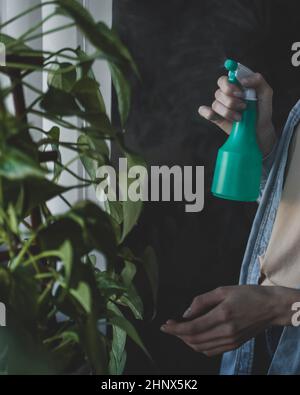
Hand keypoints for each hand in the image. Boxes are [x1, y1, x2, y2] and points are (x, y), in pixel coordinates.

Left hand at [161, 285, 299, 356]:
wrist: (271, 307)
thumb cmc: (247, 294)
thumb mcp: (223, 290)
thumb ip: (202, 301)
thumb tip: (185, 314)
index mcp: (223, 315)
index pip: (192, 328)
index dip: (175, 329)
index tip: (164, 326)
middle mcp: (226, 331)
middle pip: (194, 340)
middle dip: (178, 335)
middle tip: (169, 326)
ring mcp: (231, 341)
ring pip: (201, 348)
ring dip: (186, 341)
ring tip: (179, 330)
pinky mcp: (234, 345)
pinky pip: (211, 351)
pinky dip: (198, 346)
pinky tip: (194, 336)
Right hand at [199, 73, 276, 156]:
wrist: (260, 131)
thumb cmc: (262, 111)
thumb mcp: (266, 93)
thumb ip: (258, 81)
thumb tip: (242, 80)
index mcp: (236, 87)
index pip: (224, 80)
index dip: (229, 85)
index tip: (240, 92)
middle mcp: (227, 96)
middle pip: (219, 92)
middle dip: (231, 101)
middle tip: (243, 107)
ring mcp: (221, 107)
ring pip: (215, 104)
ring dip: (227, 112)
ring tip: (239, 118)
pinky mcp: (217, 118)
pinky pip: (206, 112)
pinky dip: (207, 112)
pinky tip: (212, 114)